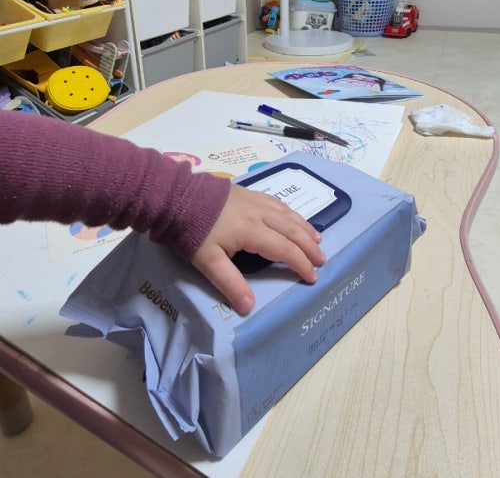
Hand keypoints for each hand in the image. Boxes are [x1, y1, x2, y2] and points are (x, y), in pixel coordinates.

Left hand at [190, 184, 325, 315]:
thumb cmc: (192, 230)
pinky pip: (277, 203)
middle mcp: (259, 213)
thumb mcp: (207, 261)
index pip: (284, 249)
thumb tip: (249, 307)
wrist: (177, 196)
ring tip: (317, 238)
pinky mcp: (248, 192)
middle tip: (322, 259)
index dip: (300, 263)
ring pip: (287, 214)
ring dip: (304, 227)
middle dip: (308, 245)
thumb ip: (230, 283)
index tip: (312, 277)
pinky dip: (290, 213)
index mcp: (252, 231)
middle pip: (291, 229)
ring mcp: (254, 200)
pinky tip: (292, 216)